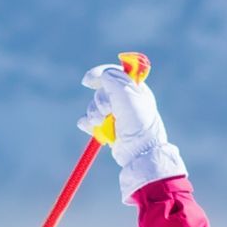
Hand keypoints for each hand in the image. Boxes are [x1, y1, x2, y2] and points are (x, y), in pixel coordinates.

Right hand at [80, 61, 183, 198]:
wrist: (139, 152)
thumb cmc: (138, 124)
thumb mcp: (128, 97)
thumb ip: (115, 81)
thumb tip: (103, 74)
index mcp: (133, 88)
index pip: (113, 73)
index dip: (100, 74)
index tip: (88, 81)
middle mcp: (124, 99)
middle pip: (101, 90)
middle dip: (100, 101)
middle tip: (107, 112)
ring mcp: (115, 114)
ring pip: (93, 106)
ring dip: (94, 114)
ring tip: (101, 123)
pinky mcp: (107, 128)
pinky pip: (89, 121)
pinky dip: (87, 124)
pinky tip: (92, 128)